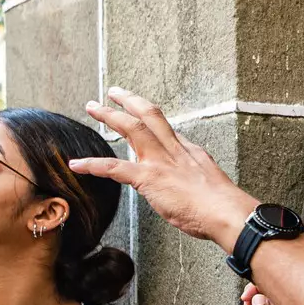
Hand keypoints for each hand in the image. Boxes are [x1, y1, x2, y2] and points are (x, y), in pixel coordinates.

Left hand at [69, 88, 256, 249]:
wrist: (225, 212)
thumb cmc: (222, 206)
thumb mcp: (211, 182)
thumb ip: (195, 176)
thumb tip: (190, 182)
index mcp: (188, 151)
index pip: (165, 129)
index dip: (149, 118)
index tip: (139, 111)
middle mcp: (173, 149)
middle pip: (149, 115)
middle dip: (129, 100)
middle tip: (113, 92)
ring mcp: (160, 161)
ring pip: (131, 128)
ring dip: (109, 115)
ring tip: (92, 107)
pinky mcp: (148, 178)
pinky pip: (114, 167)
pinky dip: (93, 164)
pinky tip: (78, 164)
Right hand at [243, 285, 303, 304]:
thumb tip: (258, 298)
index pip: (272, 289)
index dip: (256, 287)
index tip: (246, 298)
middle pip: (271, 289)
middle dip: (255, 290)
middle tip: (244, 302)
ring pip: (270, 296)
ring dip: (256, 297)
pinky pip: (271, 304)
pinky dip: (260, 304)